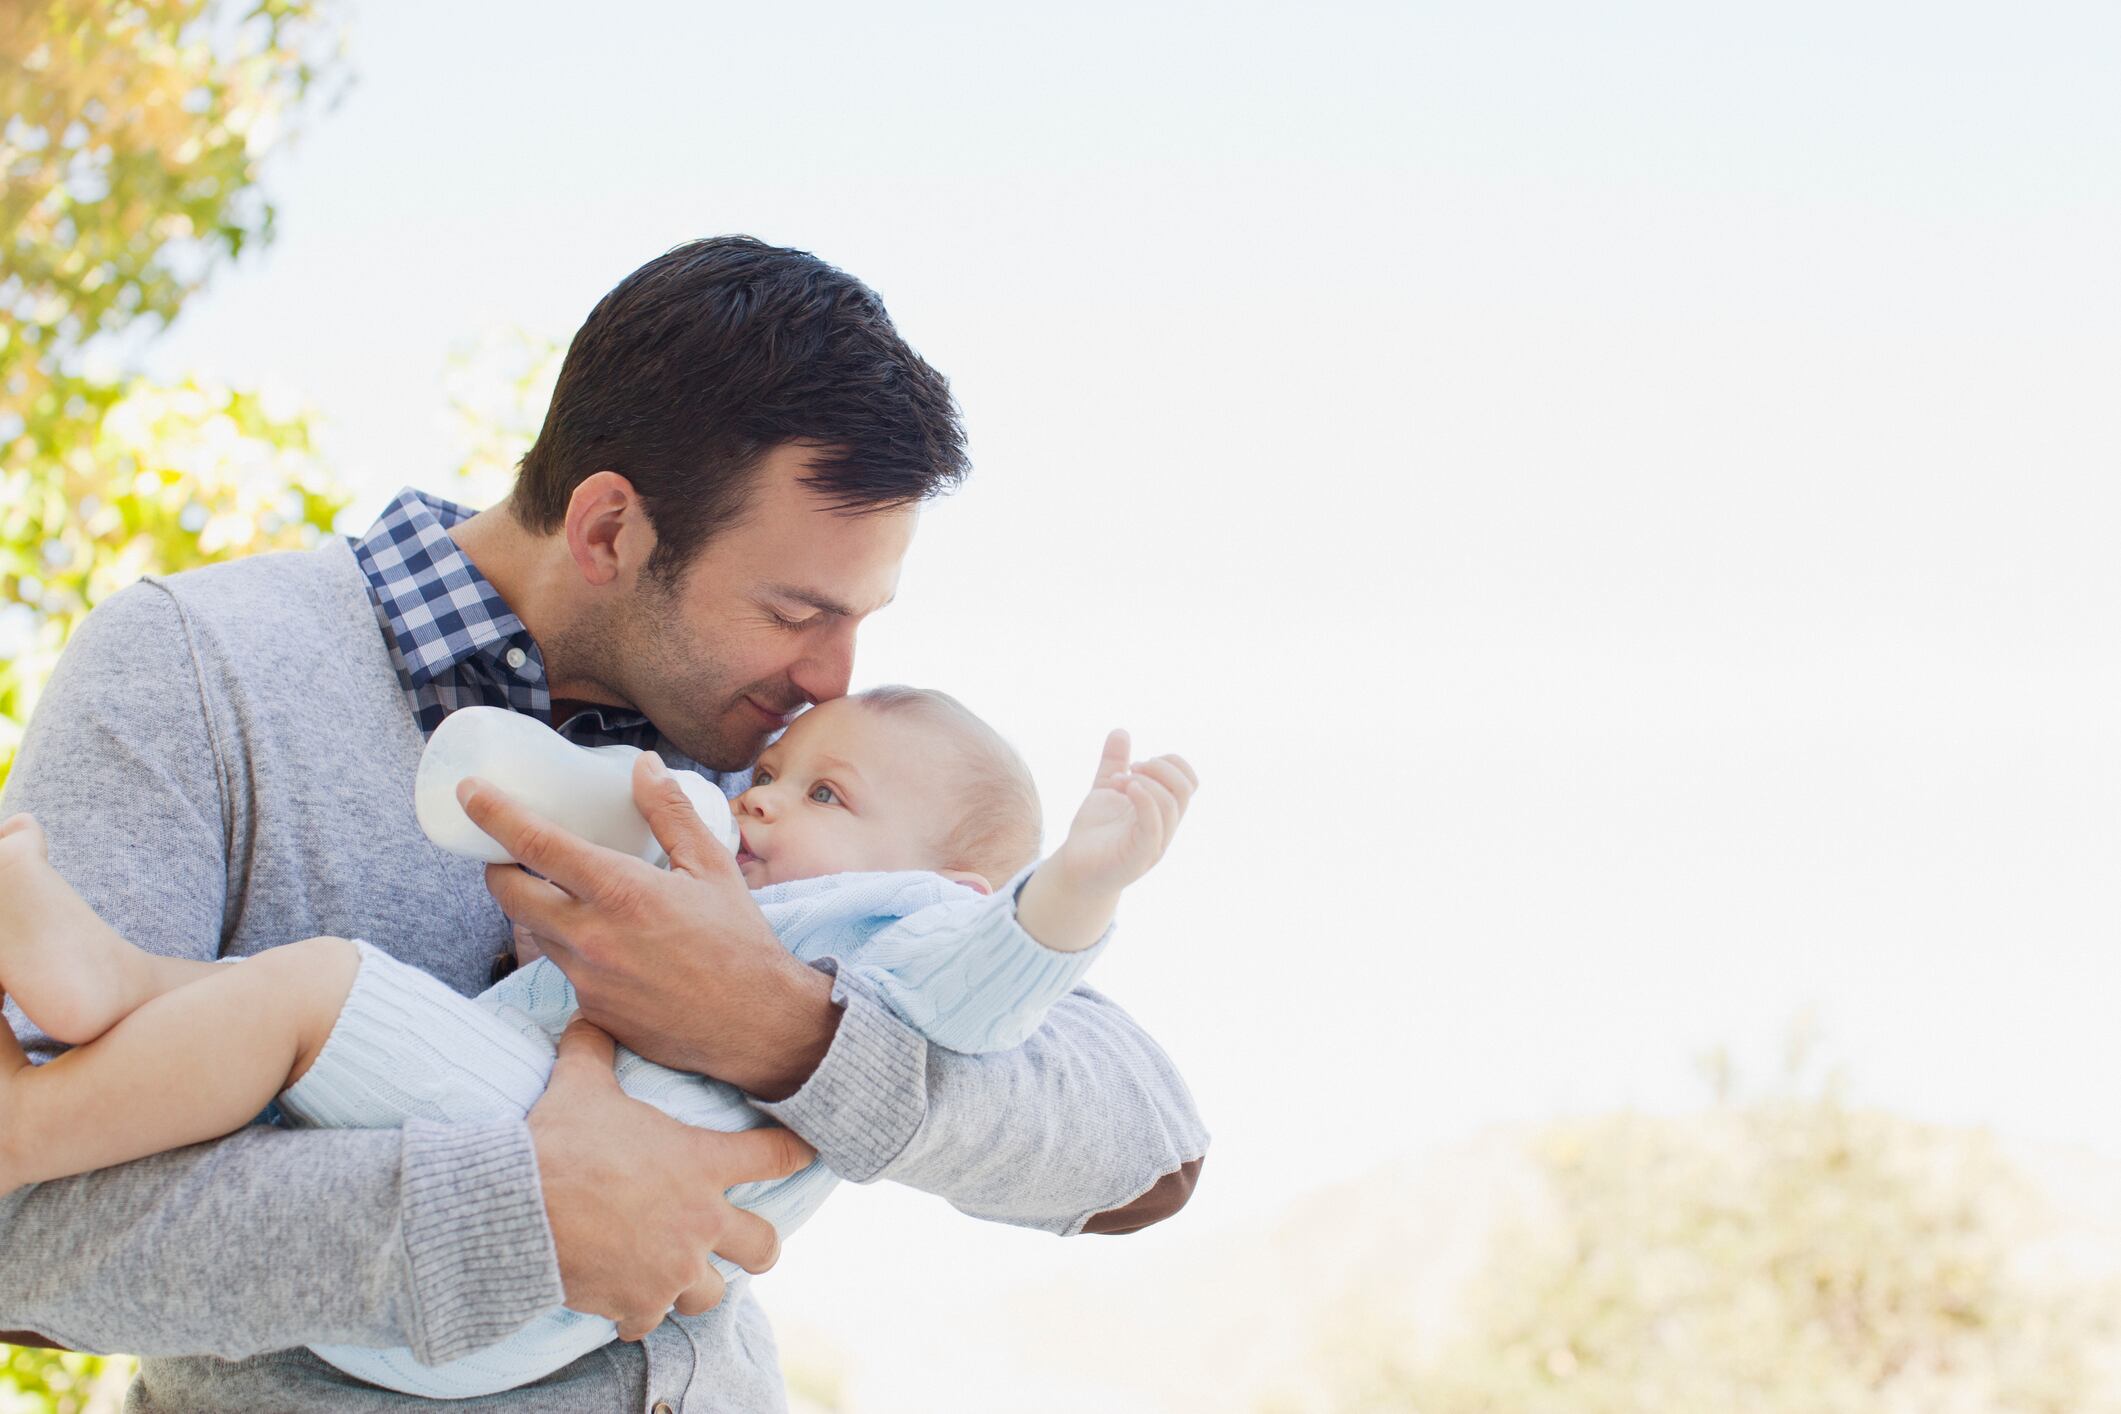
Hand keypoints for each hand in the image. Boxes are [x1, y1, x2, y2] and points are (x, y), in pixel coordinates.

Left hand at [457, 754, 840, 1097]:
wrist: (758, 1025)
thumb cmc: (740, 942)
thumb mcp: (712, 866)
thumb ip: (671, 813)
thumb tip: (644, 765)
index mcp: (620, 890)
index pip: (534, 844)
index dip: (493, 813)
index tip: (470, 792)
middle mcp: (591, 936)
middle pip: (509, 894)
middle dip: (496, 866)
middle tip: (506, 849)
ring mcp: (586, 979)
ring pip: (535, 933)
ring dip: (537, 908)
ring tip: (560, 891)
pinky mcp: (591, 1011)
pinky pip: (565, 970)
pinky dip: (573, 948)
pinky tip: (605, 943)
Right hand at [530, 1017, 813, 1337]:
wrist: (519, 1209)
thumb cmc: (558, 1142)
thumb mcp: (580, 1085)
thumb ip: (594, 1050)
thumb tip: (587, 1014)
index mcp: (702, 1164)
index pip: (776, 1155)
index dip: (798, 1152)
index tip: (811, 1153)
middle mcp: (701, 1222)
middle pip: (764, 1246)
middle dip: (759, 1246)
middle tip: (747, 1241)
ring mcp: (674, 1269)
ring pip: (712, 1294)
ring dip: (697, 1285)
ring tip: (677, 1276)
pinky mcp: (640, 1304)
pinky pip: (651, 1320)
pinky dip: (640, 1313)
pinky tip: (624, 1302)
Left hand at [1051, 729, 1197, 895]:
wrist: (1075, 870)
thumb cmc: (1095, 834)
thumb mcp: (1105, 790)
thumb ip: (1114, 762)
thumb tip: (1121, 731)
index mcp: (1162, 810)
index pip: (1188, 780)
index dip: (1169, 762)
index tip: (1136, 763)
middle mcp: (1165, 826)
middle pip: (1185, 788)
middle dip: (1159, 768)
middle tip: (1130, 768)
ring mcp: (1155, 842)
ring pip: (1171, 804)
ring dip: (1145, 782)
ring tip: (1118, 782)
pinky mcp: (1140, 856)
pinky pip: (1154, 826)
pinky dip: (1144, 800)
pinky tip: (1127, 788)